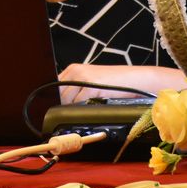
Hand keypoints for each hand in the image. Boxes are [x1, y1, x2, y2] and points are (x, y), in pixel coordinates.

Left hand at [57, 63, 186, 103]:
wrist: (135, 79)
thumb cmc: (114, 84)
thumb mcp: (91, 84)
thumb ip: (76, 91)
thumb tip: (60, 107)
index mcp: (73, 69)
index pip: (53, 87)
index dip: (53, 100)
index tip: (51, 112)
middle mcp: (74, 71)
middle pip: (57, 95)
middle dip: (61, 107)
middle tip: (66, 117)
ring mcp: (81, 78)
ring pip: (65, 101)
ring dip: (71, 110)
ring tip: (83, 111)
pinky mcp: (90, 86)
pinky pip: (77, 103)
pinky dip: (80, 110)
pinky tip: (89, 110)